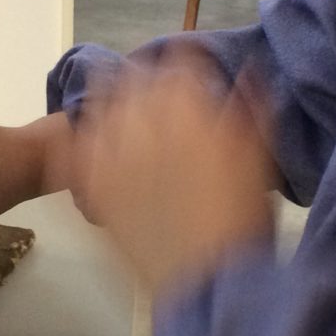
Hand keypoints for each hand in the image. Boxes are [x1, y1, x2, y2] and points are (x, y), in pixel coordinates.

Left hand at [77, 53, 275, 295]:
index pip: (181, 60)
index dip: (184, 57)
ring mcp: (113, 149)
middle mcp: (146, 118)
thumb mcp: (258, 157)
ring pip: (100, 105)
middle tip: (150, 82)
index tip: (188, 61)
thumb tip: (250, 69)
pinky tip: (82, 139)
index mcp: (190, 105)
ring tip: (112, 102)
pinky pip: (77, 147)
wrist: (207, 278)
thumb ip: (252, 107)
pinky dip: (81, 139)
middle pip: (135, 78)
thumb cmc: (241, 217)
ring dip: (108, 98)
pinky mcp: (93, 183)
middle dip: (144, 76)